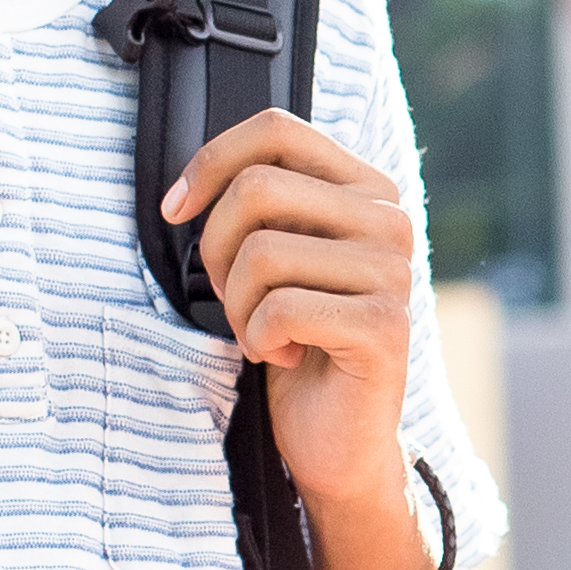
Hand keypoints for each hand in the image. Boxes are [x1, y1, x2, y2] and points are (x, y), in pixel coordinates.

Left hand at [162, 109, 429, 566]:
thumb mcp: (275, 258)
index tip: (175, 209)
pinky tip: (285, 356)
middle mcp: (390, 219)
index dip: (210, 161)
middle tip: (233, 297)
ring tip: (261, 332)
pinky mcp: (385, 326)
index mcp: (365, 189)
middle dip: (216, 250)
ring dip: (238, 306)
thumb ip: (260, 207)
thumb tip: (187, 189)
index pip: (276, 130)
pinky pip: (280, 310)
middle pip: (257, 189)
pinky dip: (260, 340)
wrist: (338, 439)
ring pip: (262, 252)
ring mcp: (394, 272)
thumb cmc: (296, 342)